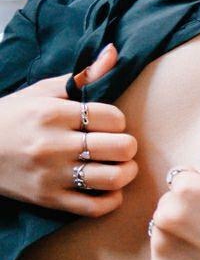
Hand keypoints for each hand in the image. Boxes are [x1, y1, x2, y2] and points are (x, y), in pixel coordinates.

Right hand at [0, 47, 138, 214]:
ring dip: (126, 172)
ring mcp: (52, 175)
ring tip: (119, 166)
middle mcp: (54, 145)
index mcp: (53, 114)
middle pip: (120, 148)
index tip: (108, 124)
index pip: (113, 118)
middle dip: (126, 146)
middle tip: (118, 146)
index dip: (118, 121)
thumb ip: (83, 76)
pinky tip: (109, 188)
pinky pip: (95, 207)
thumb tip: (114, 52)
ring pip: (113, 178)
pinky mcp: (49, 199)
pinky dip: (111, 200)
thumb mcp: (43, 92)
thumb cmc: (12, 117)